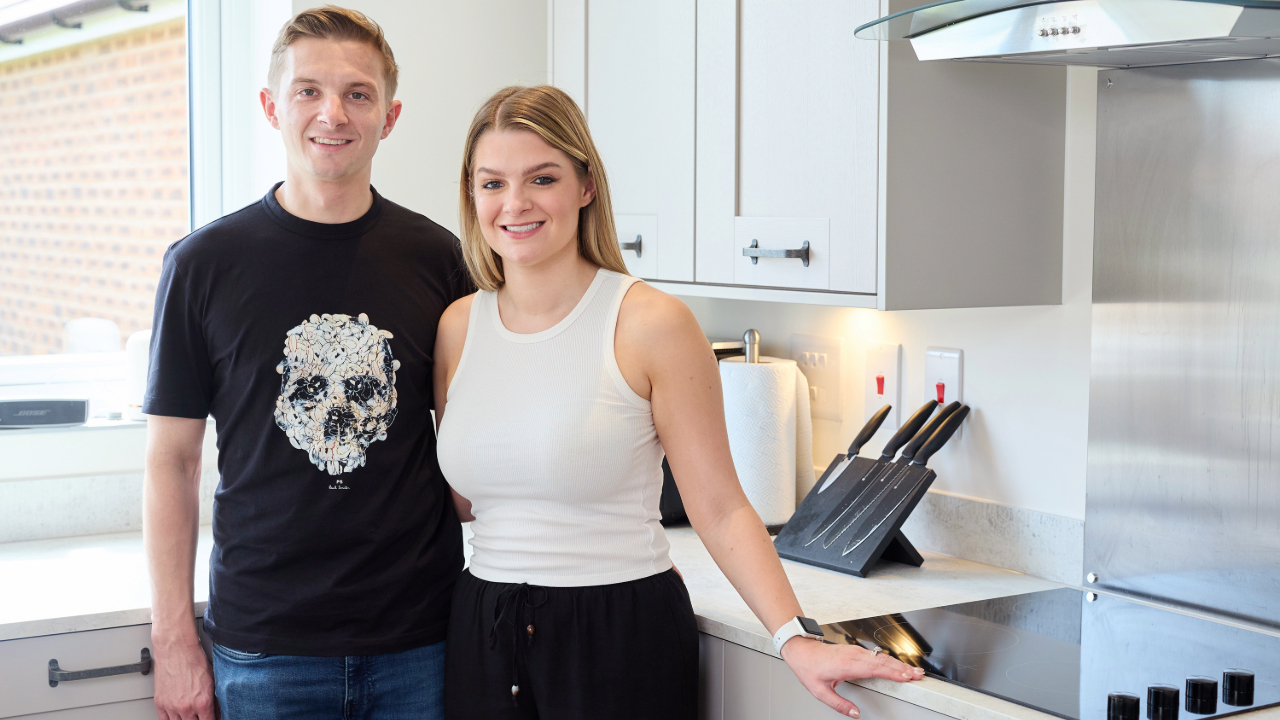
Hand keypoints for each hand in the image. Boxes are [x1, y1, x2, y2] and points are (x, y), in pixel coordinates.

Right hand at [153, 637, 216, 719]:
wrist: (176, 649)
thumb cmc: (194, 660)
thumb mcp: (213, 680)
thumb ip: (215, 699)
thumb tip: (218, 711)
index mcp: (202, 702)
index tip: (212, 718)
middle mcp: (186, 707)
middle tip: (201, 715)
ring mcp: (171, 706)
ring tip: (190, 715)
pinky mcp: (160, 703)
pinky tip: (177, 716)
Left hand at [780, 638, 923, 717]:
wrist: (801, 650)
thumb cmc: (809, 668)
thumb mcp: (820, 691)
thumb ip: (839, 704)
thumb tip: (855, 714)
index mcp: (846, 665)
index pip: (874, 668)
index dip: (891, 672)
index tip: (905, 677)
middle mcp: (853, 655)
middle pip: (883, 661)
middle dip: (902, 668)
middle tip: (918, 675)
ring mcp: (855, 651)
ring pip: (881, 656)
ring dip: (899, 664)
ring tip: (913, 671)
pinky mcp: (856, 650)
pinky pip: (876, 655)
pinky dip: (890, 660)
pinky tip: (898, 666)